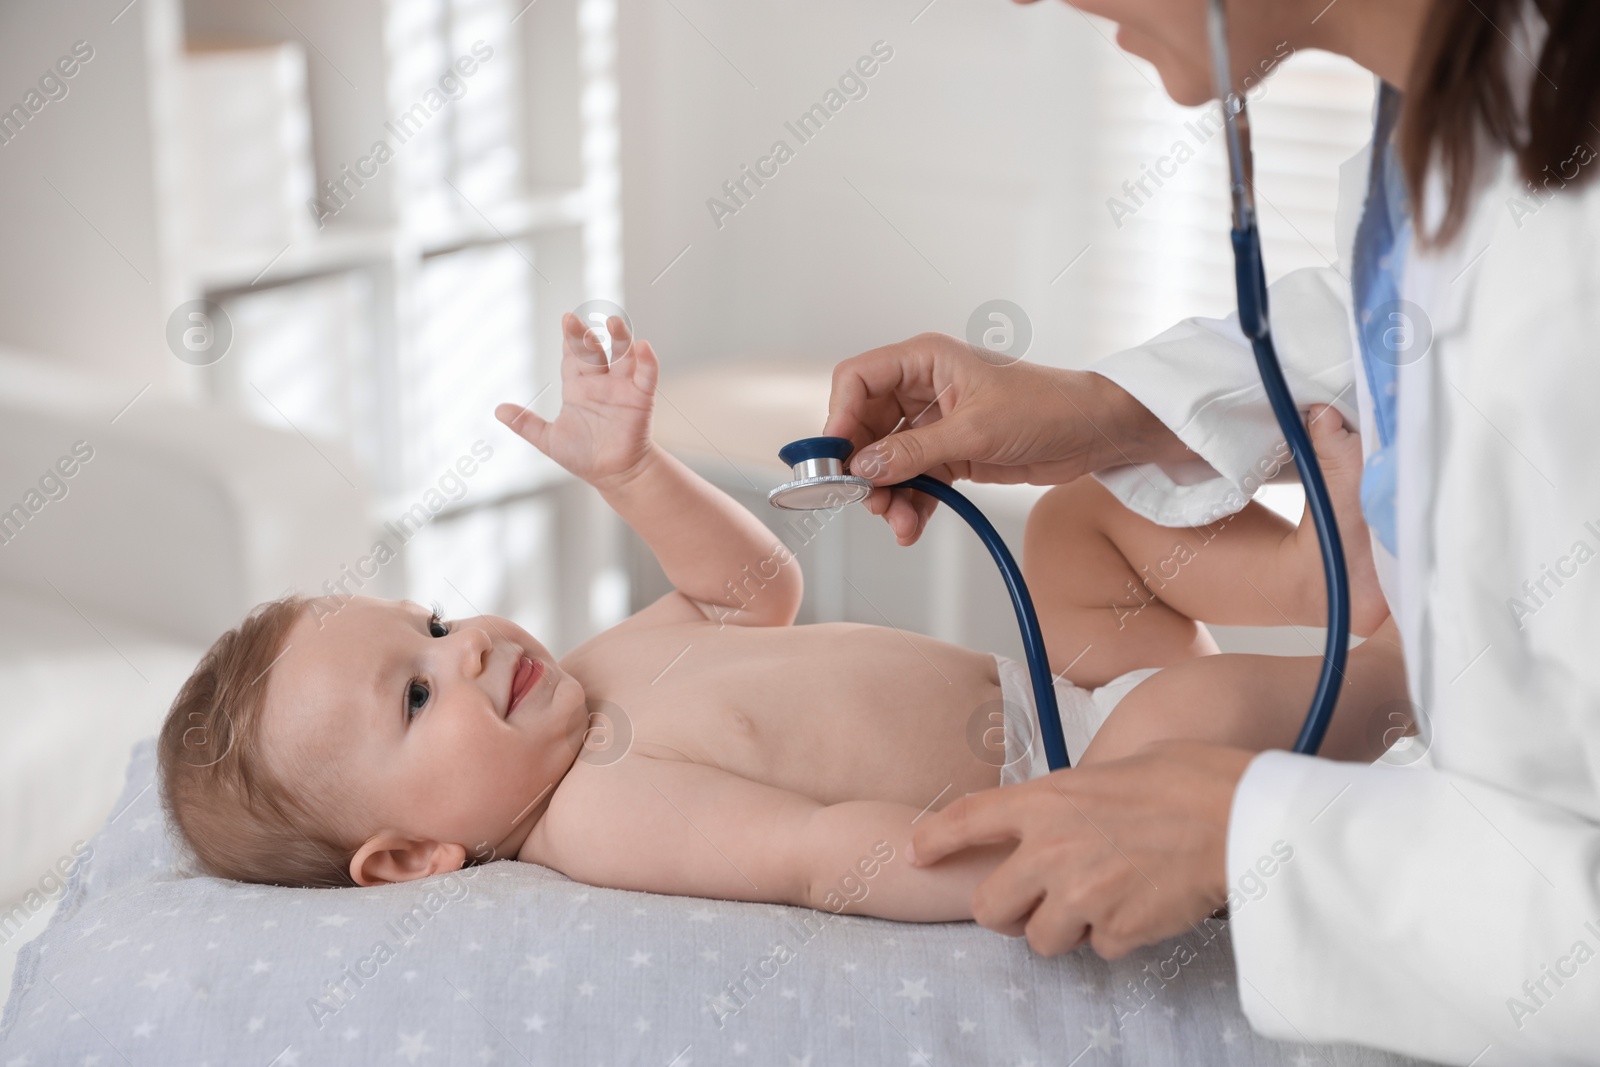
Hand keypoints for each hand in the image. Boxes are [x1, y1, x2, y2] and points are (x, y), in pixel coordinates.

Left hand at [496, 313, 659, 489]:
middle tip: (574, 321)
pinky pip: (646, 375)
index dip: (569, 339)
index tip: (566, 318)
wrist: (613, 475)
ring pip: (622, 356)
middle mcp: (600, 382)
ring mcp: (621, 388)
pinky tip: (643, 346)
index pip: (572, 356)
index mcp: (578, 388)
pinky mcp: (641, 398)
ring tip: (613, 322)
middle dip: (583, 336)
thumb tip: (498, 410)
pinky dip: (647, 361)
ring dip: (620, 338)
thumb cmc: (584, 456)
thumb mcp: (549, 440)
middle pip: (593, 351)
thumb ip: (526, 424)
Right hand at [822, 333, 1170, 545]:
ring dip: (886, 494)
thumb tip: (865, 466)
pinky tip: (910, 526)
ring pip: (887, 460)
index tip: (837, 458)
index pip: (857, 379)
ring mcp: (934, 424)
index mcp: (925, 360)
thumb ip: (915, 451)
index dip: (840, 417)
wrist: (1093, 433)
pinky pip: (913, 480)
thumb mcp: (975, 431)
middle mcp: (922, 388)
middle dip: (864, 466)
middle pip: (865, 426)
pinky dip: (908, 504)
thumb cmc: (1047, 406)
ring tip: (898, 522)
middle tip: (867, 500)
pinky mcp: (950, 454)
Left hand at [907, 741, 1253, 957]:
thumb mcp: (1118, 768)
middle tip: (1032, 903)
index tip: (914, 851)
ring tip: (1102, 902)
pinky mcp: (1117, 930)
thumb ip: (1079, 796)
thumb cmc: (1192, 778)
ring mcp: (1081, 895)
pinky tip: (1144, 906)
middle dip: (1006, 911)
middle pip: (988, 907)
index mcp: (1047, 801)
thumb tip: (1079, 809)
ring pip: (1040, 939)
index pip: (967, 820)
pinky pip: (1100, 949)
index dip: (934, 839)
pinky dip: (1117, 936)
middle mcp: (1050, 850)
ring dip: (1064, 929)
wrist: (1241, 816)